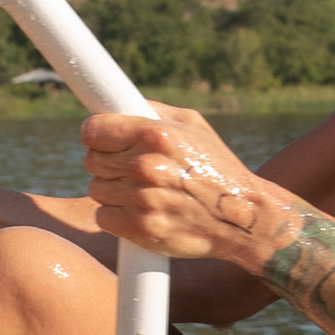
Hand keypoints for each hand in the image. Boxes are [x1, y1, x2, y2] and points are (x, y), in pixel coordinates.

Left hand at [81, 105, 287, 265]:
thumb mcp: (192, 125)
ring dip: (112, 190)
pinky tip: (139, 210)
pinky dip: (115, 216)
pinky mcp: (141, 229)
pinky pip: (102, 217)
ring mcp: (142, 200)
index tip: (101, 140)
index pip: (93, 130)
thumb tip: (116, 105)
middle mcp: (146, 166)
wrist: (242, 217)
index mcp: (156, 135)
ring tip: (141, 190)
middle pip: (91, 160)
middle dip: (106, 162)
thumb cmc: (215, 166)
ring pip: (96, 189)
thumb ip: (152, 111)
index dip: (95, 134)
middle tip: (128, 167)